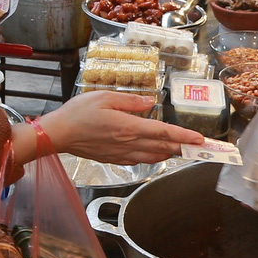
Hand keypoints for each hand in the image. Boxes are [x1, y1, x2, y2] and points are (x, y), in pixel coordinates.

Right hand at [32, 91, 200, 164]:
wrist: (58, 135)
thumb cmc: (78, 113)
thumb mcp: (105, 97)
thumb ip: (131, 101)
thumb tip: (150, 102)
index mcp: (129, 127)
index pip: (164, 132)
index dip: (184, 136)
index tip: (200, 139)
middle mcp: (129, 143)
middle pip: (164, 148)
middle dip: (184, 148)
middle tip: (199, 148)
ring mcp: (122, 154)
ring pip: (154, 156)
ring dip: (170, 153)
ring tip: (183, 150)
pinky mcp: (114, 159)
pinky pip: (140, 160)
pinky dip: (153, 157)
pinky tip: (156, 153)